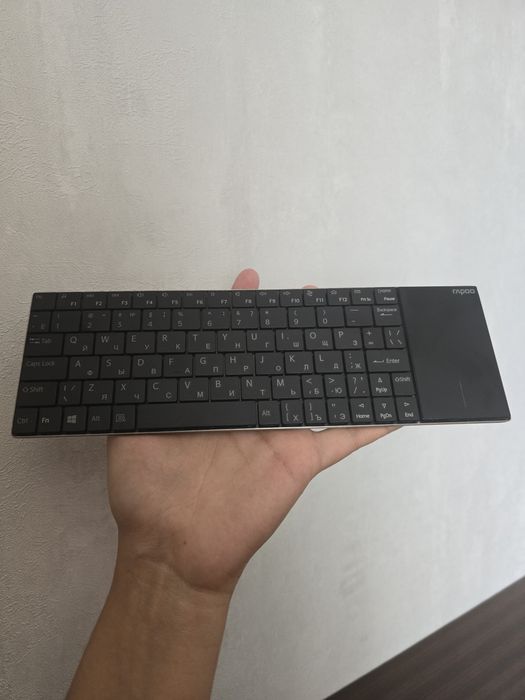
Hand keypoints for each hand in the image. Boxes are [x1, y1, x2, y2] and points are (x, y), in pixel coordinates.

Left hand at [107, 269, 397, 595]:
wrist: (174, 551)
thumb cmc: (147, 493)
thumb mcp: (134, 429)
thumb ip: (145, 391)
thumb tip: (144, 348)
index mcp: (211, 400)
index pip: (231, 349)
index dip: (240, 316)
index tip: (251, 281)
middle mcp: (248, 410)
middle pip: (277, 361)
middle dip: (294, 327)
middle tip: (313, 293)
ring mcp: (278, 433)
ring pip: (312, 388)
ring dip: (333, 359)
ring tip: (351, 326)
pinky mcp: (301, 460)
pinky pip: (343, 439)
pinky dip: (371, 423)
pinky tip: (394, 404)